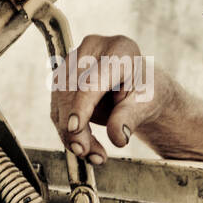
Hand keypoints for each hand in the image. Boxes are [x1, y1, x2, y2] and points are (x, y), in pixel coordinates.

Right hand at [49, 34, 168, 164]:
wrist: (138, 89)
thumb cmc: (145, 92)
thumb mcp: (145, 104)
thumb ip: (129, 118)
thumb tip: (118, 138)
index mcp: (119, 49)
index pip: (92, 80)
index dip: (81, 105)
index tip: (75, 128)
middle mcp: (92, 49)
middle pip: (71, 91)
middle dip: (74, 127)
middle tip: (85, 152)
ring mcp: (73, 61)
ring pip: (59, 101)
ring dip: (69, 132)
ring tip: (91, 154)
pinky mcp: (62, 78)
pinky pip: (57, 108)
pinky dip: (66, 130)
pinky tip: (83, 145)